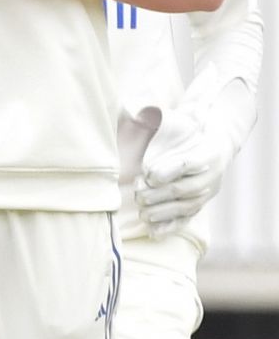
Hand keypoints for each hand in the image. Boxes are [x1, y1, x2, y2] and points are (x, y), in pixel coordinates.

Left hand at [136, 98, 233, 234]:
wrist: (211, 145)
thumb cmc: (185, 132)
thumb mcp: (172, 120)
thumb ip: (151, 116)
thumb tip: (128, 107)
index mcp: (208, 151)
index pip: (188, 163)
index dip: (167, 170)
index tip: (147, 172)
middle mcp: (210, 175)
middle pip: (184, 189)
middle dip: (159, 193)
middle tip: (138, 192)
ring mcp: (205, 193)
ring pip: (185, 207)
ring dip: (161, 211)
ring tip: (142, 211)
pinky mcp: (198, 206)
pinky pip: (186, 220)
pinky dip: (170, 227)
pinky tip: (153, 231)